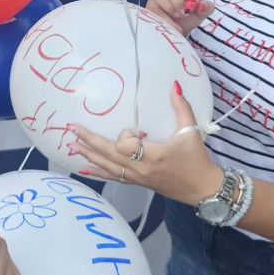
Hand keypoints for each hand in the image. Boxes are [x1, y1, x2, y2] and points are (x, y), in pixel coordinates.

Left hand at [69, 84, 222, 203]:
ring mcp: (137, 178)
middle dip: (88, 142)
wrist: (202, 189)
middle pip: (107, 155)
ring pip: (106, 167)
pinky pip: (113, 177)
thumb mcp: (191, 132)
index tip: (139, 131)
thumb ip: (181, 108)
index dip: (126, 135)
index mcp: (152, 156)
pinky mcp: (137, 183)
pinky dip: (98, 172)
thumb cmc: (196, 160)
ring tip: (71, 146)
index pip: (125, 145)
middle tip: (71, 130)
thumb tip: (174, 85)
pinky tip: (85, 168)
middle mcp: (140, 169)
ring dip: (88, 156)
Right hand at [146, 0, 214, 35]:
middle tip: (185, 12)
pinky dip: (164, 15)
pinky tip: (170, 22)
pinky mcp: (150, 3)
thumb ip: (207, 8)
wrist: (177, 31)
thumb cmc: (188, 18)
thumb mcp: (201, 14)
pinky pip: (154, 5)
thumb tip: (204, 4)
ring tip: (178, 17)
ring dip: (170, 7)